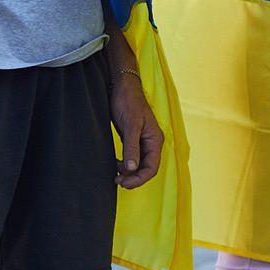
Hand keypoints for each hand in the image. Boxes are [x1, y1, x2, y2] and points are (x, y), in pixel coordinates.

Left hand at [111, 70, 162, 189]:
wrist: (122, 86)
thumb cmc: (128, 102)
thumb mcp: (130, 125)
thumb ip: (132, 147)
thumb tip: (132, 169)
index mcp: (155, 139)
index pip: (152, 167)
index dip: (139, 179)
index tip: (123, 183)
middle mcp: (151, 142)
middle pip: (147, 168)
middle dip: (134, 178)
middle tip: (117, 181)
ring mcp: (143, 141)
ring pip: (139, 164)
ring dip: (129, 172)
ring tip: (115, 172)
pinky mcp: (133, 139)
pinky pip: (133, 157)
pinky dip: (126, 164)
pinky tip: (116, 163)